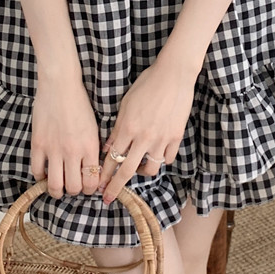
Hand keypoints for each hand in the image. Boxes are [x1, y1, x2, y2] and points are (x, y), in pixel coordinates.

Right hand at [30, 75, 101, 198]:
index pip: (92, 181)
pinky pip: (37, 171)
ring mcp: (54, 149)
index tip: (88, 186)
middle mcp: (73, 151)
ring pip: (55, 185)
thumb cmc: (80, 103)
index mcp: (90, 146)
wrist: (60, 85)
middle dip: (74, 191)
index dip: (91, 189)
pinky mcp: (38, 144)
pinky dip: (40, 176)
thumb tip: (95, 168)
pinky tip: (45, 172)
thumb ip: (93, 148)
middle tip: (73, 186)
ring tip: (58, 186)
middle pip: (73, 188)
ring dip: (57, 190)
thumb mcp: (94, 126)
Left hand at [97, 59, 194, 204]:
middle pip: (127, 171)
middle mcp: (143, 137)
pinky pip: (168, 158)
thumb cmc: (147, 84)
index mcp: (128, 127)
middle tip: (108, 198)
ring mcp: (161, 138)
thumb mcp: (126, 104)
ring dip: (142, 173)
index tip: (99, 186)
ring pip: (150, 168)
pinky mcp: (176, 136)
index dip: (104, 174)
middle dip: (115, 187)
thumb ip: (118, 128)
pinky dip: (162, 159)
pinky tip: (158, 156)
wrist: (173, 74)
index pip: (111, 158)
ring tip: (139, 170)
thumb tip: (109, 147)